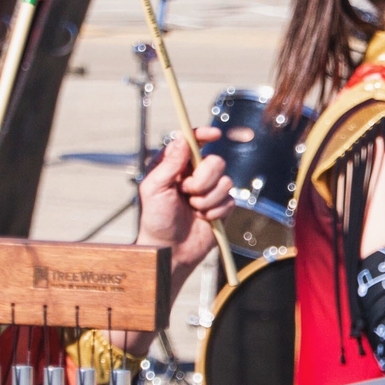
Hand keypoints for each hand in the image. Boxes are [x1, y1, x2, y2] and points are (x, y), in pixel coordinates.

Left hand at [134, 128, 234, 279]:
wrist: (169, 249)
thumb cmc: (155, 220)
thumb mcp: (154, 188)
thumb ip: (169, 162)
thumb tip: (181, 138)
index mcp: (176, 166)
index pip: (193, 142)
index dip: (204, 135)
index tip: (214, 134)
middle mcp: (194, 175)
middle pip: (215, 161)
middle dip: (202, 180)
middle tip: (187, 192)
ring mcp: (209, 191)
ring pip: (225, 181)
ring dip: (207, 199)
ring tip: (193, 209)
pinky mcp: (221, 207)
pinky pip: (229, 200)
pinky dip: (215, 211)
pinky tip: (203, 219)